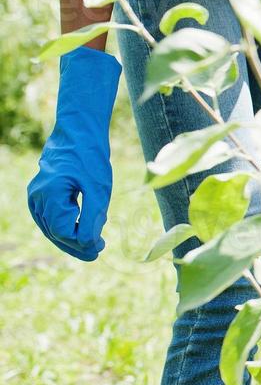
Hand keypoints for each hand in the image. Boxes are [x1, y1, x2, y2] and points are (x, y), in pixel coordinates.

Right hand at [27, 46, 120, 260]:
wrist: (78, 131)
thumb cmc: (90, 155)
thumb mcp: (99, 186)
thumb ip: (94, 214)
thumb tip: (91, 243)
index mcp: (50, 194)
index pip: (63, 230)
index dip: (82, 243)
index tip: (100, 247)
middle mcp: (37, 197)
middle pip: (55, 232)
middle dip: (77, 245)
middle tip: (98, 252)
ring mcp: (36, 196)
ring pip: (51, 227)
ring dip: (70, 238)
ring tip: (92, 247)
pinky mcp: (40, 194)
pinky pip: (50, 218)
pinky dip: (64, 227)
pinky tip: (80, 232)